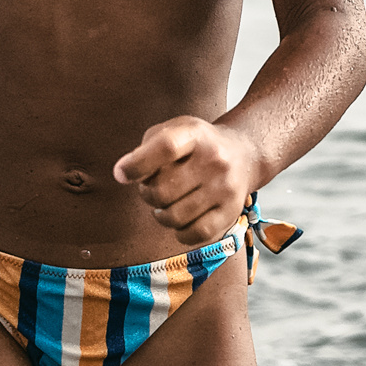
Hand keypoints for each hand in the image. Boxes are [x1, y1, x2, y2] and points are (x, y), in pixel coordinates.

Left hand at [113, 117, 260, 245]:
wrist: (244, 154)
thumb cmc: (198, 145)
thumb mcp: (174, 130)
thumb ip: (146, 148)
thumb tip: (123, 174)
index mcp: (195, 134)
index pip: (165, 147)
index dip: (137, 164)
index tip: (121, 174)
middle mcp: (215, 160)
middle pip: (163, 190)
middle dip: (148, 194)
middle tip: (152, 188)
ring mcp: (225, 188)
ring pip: (174, 216)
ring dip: (161, 214)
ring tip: (166, 204)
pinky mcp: (231, 212)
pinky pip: (194, 234)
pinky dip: (179, 232)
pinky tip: (181, 220)